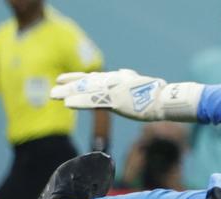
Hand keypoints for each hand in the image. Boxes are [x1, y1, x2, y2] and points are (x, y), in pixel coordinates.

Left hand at [50, 69, 201, 121]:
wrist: (167, 100)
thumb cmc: (161, 95)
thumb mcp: (143, 84)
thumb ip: (130, 79)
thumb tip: (125, 73)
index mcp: (120, 79)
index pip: (96, 77)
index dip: (80, 77)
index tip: (66, 78)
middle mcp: (114, 82)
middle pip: (88, 82)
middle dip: (71, 83)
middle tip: (56, 84)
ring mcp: (114, 91)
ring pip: (87, 90)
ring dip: (69, 92)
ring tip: (53, 95)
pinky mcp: (116, 100)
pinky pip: (93, 101)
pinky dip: (80, 101)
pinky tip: (67, 103)